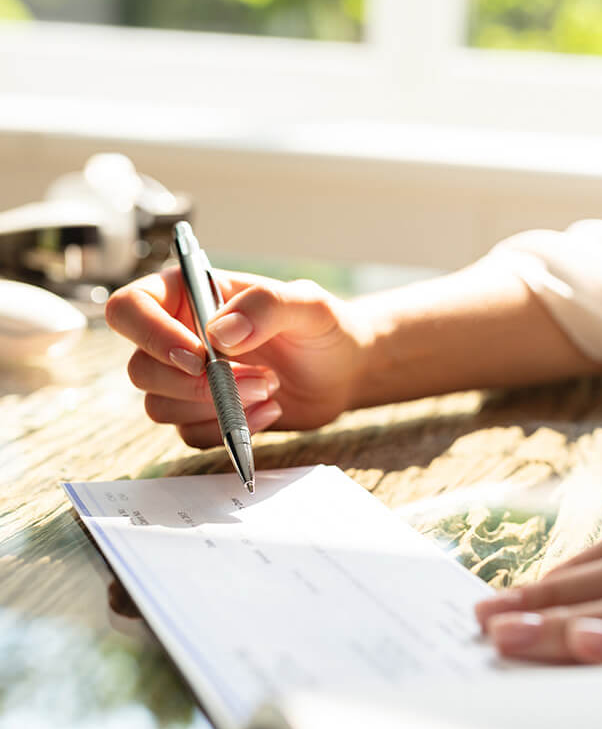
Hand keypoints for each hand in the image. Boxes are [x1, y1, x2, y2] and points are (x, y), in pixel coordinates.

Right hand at [106, 268, 368, 446]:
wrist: (345, 371)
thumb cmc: (325, 328)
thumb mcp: (308, 304)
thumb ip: (266, 306)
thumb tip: (218, 334)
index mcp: (188, 295)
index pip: (130, 308)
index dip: (151, 336)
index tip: (199, 357)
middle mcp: (178, 337)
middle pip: (140, 369)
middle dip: (197, 385)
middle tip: (259, 379)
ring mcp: (188, 380)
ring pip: (159, 407)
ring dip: (216, 408)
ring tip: (271, 389)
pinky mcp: (206, 415)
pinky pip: (190, 434)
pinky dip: (229, 430)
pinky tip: (270, 411)